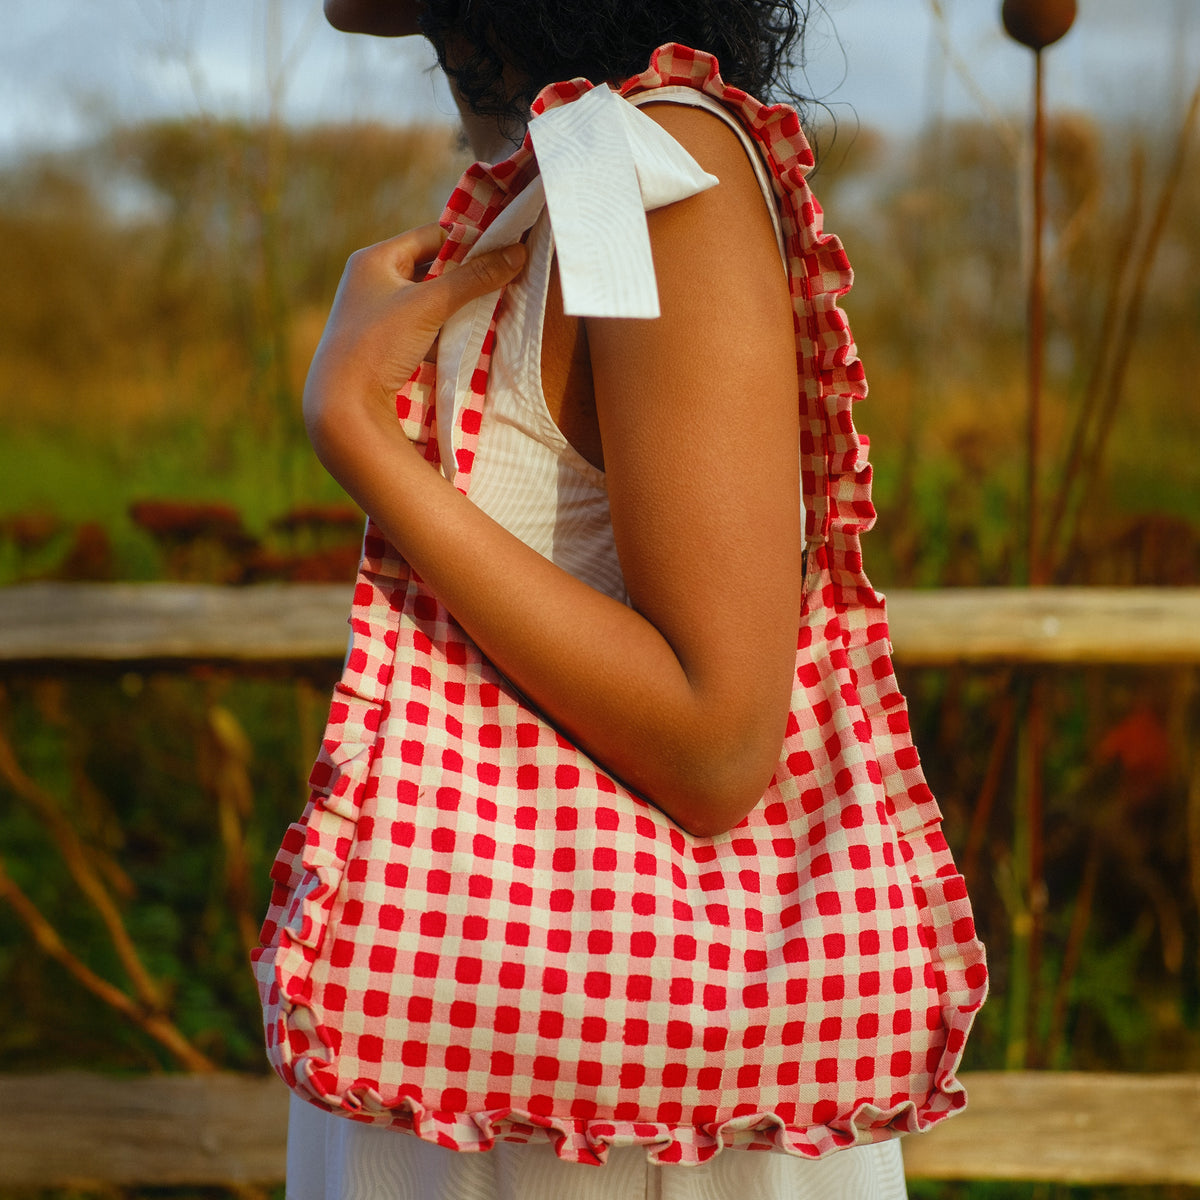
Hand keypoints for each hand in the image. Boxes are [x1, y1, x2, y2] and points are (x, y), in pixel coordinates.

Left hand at [303, 224, 526, 431]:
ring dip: (457, 306)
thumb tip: (517, 252)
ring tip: (488, 311)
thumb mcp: (430, 305)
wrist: (344, 404)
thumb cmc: (379, 344)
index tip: (500, 255)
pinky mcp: (384, 344)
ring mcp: (377, 314)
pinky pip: (423, 326)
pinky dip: (444, 329)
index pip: (432, 236)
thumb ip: (474, 278)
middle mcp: (372, 281)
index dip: (467, 243)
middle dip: (465, 278)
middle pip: (432, 268)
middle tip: (500, 284)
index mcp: (374, 259)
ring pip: (430, 300)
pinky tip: (465, 338)